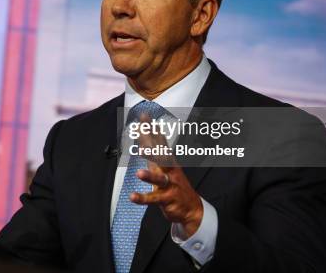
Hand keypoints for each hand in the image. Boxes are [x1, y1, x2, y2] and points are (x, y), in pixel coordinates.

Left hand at [130, 113, 202, 236]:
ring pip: (159, 179)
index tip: (144, 117)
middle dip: (151, 144)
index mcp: (168, 161)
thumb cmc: (174, 185)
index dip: (151, 129)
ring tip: (139, 173)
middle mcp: (169, 170)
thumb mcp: (165, 166)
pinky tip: (133, 196)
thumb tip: (147, 135)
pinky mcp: (167, 199)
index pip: (159, 142)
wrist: (192, 208)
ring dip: (149, 176)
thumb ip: (156, 152)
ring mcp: (169, 184)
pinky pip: (154, 199)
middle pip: (161, 155)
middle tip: (142, 134)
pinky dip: (143, 198)